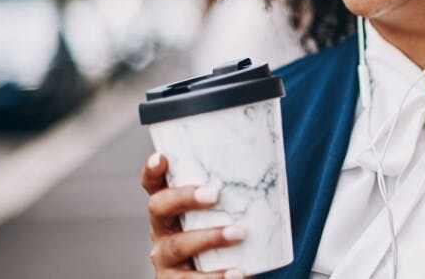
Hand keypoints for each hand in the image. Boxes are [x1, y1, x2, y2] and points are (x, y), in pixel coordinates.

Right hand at [141, 152, 246, 278]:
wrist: (228, 273)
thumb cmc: (226, 235)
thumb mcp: (225, 214)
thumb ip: (234, 195)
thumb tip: (272, 163)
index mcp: (171, 210)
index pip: (154, 186)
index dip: (152, 171)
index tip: (162, 157)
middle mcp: (162, 232)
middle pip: (159, 209)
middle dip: (185, 198)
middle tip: (215, 194)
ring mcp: (166, 260)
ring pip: (178, 245)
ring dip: (208, 238)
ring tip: (238, 234)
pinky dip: (216, 277)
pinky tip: (238, 273)